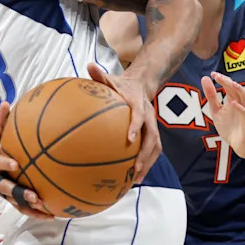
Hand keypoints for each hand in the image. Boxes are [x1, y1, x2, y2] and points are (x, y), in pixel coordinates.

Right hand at [0, 102, 54, 219]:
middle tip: (34, 196)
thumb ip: (0, 121)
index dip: (4, 164)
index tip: (15, 164)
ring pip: (15, 203)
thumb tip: (7, 102)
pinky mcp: (11, 201)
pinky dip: (37, 214)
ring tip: (45, 209)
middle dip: (18, 193)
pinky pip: (24, 209)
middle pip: (5, 188)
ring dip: (29, 208)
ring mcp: (3, 192)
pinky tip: (53, 216)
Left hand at [87, 63, 160, 183]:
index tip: (129, 139)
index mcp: (139, 103)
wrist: (140, 85)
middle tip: (135, 168)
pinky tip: (134, 177)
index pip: (139, 115)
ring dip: (148, 163)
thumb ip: (100, 75)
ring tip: (136, 179)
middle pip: (153, 137)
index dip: (136, 126)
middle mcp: (149, 116)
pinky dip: (146, 164)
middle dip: (145, 153)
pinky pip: (152, 151)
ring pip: (156, 147)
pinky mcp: (152, 134)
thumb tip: (89, 65)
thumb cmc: (120, 85)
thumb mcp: (110, 78)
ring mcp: (153, 126)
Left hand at [201, 71, 244, 157]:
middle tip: (217, 76)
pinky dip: (240, 108)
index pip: (230, 87)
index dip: (223, 80)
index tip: (212, 74)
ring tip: (230, 83)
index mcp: (234, 100)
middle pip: (237, 90)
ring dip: (239, 90)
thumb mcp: (215, 110)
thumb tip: (204, 78)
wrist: (238, 146)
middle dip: (228, 82)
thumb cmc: (228, 127)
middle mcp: (242, 105)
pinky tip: (232, 103)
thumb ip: (211, 96)